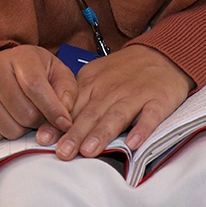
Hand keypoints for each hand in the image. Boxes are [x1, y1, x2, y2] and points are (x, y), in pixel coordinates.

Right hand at [0, 45, 75, 143]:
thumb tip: (64, 118)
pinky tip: (3, 119)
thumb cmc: (33, 73)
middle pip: (25, 114)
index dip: (53, 110)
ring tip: (20, 115)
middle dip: (38, 122)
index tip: (64, 124)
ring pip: (10, 129)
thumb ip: (66, 92)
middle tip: (37, 114)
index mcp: (19, 57)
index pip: (35, 87)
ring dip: (21, 130)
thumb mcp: (55, 74)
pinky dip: (2, 135)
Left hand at [53, 44, 192, 160]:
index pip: (72, 106)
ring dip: (102, 133)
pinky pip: (150, 116)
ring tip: (89, 151)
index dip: (58, 124)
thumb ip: (78, 100)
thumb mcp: (96, 78)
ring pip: (116, 115)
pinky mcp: (159, 100)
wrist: (161, 54)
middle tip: (63, 152)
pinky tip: (133, 144)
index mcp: (93, 82)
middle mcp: (111, 89)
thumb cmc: (124, 71)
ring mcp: (136, 94)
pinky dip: (142, 129)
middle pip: (91, 113)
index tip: (44, 140)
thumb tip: (54, 124)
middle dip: (75, 134)